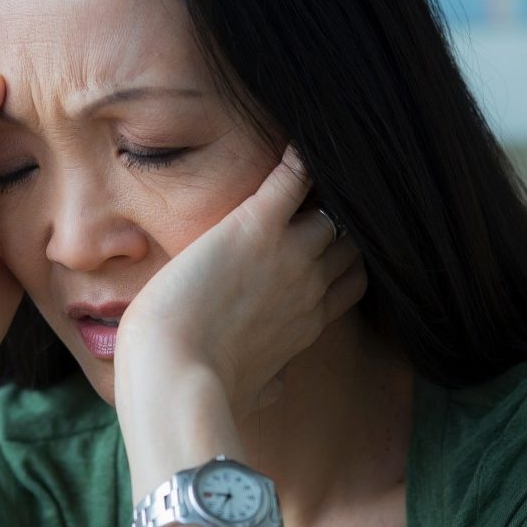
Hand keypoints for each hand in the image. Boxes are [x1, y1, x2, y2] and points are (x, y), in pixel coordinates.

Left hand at [114, 145, 366, 415]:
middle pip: (348, 241)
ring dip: (322, 187)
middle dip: (340, 220)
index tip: (331, 244)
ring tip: (317, 158)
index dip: (344, 259)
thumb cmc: (202, 387)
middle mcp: (309, 286)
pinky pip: (294, 176)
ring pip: (330, 208)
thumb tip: (276, 387)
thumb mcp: (250, 392)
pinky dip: (299, 154)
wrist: (175, 373)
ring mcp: (290, 254)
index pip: (351, 280)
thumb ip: (269, 382)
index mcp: (307, 324)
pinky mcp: (256, 226)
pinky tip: (297, 133)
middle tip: (322, 193)